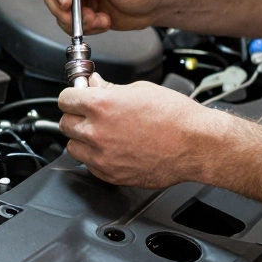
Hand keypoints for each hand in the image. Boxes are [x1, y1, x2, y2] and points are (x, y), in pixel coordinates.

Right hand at [39, 0, 172, 33]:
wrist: (158, 3)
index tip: (67, 2)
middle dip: (65, 8)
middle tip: (84, 16)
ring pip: (59, 9)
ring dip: (77, 21)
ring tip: (99, 20)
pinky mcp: (84, 10)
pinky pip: (70, 22)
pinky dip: (84, 27)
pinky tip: (102, 22)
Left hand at [57, 73, 222, 188]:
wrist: (195, 144)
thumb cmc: (175, 116)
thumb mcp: (140, 90)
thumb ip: (110, 89)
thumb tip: (95, 86)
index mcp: (101, 105)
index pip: (65, 99)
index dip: (73, 96)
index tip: (78, 97)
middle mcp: (97, 132)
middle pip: (65, 124)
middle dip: (76, 116)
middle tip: (90, 114)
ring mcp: (102, 157)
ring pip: (73, 147)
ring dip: (82, 139)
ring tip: (102, 133)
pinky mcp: (111, 175)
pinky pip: (89, 165)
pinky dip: (96, 157)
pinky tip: (113, 149)